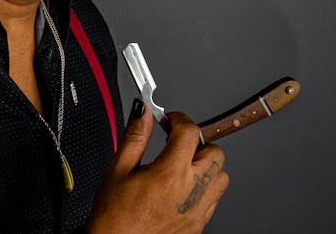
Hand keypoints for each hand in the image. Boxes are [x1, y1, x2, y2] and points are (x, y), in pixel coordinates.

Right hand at [86, 100, 228, 233]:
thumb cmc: (114, 217)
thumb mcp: (118, 169)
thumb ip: (135, 136)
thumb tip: (143, 113)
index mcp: (170, 174)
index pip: (190, 132)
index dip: (179, 119)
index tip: (170, 120)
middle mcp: (190, 192)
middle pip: (215, 152)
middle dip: (197, 142)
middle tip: (176, 143)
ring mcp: (198, 211)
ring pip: (221, 176)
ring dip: (206, 166)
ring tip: (183, 166)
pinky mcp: (199, 225)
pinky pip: (215, 199)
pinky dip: (204, 188)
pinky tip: (183, 189)